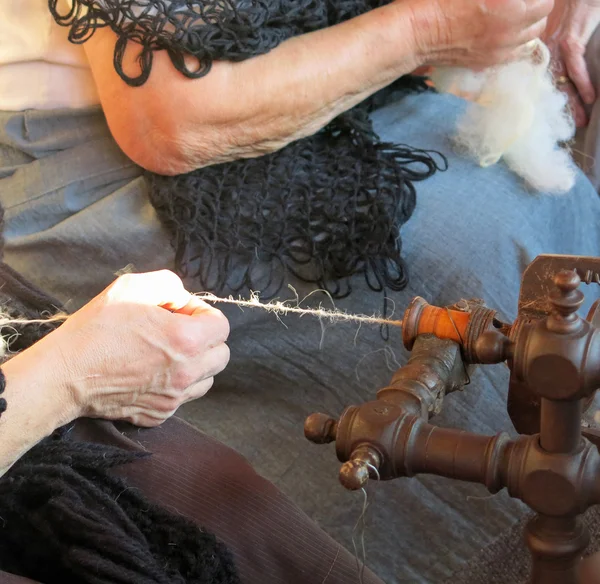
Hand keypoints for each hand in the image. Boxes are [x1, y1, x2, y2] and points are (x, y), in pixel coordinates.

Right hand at [28, 270, 229, 426]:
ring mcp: (174, 398)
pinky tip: (151, 373)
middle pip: (221, 355)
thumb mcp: (133, 286)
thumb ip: (170, 285)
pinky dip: (176, 385)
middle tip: (178, 331)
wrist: (64, 375)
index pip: (222, 327)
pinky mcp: (160, 415)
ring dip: (196, 364)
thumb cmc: (96, 328)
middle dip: (206, 340)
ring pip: (207, 379)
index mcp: (187, 340)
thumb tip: (184, 299)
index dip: (204, 314)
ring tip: (166, 354)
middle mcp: (187, 373)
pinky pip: (183, 397)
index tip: (182, 312)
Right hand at [410, 0, 553, 68]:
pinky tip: (504, 33)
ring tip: (514, 16)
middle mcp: (511, 30)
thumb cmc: (440, 0)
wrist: (417, 32)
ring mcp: (500, 50)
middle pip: (542, 18)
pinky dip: (517, 43)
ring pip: (532, 38)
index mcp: (511, 5)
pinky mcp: (489, 62)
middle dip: (537, 5)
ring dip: (528, 25)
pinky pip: (516, 54)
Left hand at [543, 0, 599, 125]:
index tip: (557, 119)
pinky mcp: (570, 39)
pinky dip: (582, 82)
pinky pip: (575, 66)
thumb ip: (567, 54)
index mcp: (544, 51)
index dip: (551, 101)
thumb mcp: (568, 34)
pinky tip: (590, 97)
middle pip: (553, 86)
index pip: (545, 81)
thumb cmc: (577, 8)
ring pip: (563, 80)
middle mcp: (546, 51)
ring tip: (582, 120)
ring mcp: (557, 45)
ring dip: (574, 102)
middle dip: (563, 108)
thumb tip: (571, 78)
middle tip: (571, 129)